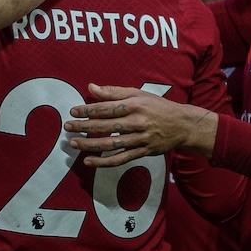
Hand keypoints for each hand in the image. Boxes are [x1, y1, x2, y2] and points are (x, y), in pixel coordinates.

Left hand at [63, 84, 217, 166]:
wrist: (183, 125)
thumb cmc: (157, 106)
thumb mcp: (138, 94)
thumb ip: (114, 92)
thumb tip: (91, 87)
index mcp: (135, 105)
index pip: (107, 107)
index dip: (88, 110)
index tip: (73, 111)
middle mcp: (138, 122)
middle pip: (107, 125)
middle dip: (84, 126)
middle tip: (67, 127)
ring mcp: (141, 139)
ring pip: (111, 144)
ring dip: (90, 145)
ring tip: (74, 143)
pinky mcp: (143, 152)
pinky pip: (120, 159)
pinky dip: (104, 162)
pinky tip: (89, 161)